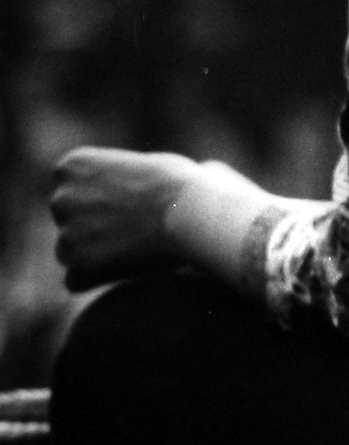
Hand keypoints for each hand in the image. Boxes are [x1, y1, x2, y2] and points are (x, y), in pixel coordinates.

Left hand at [51, 146, 200, 290]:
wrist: (192, 212)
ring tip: (133, 248)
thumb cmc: (181, 184)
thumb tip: (141, 189)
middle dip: (93, 227)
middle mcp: (61, 197)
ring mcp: (67, 232)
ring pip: (69, 251)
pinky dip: (96, 278)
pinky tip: (126, 267)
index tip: (130, 201)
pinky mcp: (78, 264)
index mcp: (71, 166)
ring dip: (93, 254)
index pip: (71, 190)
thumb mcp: (147, 165)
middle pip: (68, 221)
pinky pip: (76, 279)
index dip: (101, 199)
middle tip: (134, 228)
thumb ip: (122, 179)